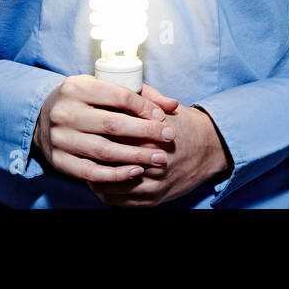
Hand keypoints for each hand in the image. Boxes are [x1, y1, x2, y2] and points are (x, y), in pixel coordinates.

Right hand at [31, 76, 178, 182]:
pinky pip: (91, 172)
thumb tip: (172, 105)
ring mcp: (60, 137)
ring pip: (104, 150)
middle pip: (113, 124)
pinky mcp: (59, 160)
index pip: (118, 96)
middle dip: (146, 132)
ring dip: (136, 156)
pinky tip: (135, 172)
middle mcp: (65, 111)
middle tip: (169, 138)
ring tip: (159, 159)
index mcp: (77, 86)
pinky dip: (116, 174)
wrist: (43, 117)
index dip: (144, 107)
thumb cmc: (84, 101)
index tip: (163, 117)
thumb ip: (140, 95)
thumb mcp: (104, 88)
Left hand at [86, 102, 230, 206]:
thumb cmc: (182, 124)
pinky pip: (118, 200)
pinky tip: (97, 180)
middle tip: (79, 143)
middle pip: (108, 159)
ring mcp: (152, 183)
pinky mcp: (153, 199)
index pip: (112, 133)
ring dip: (93, 174)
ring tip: (85, 162)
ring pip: (109, 183)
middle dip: (90, 152)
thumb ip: (139, 95)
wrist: (210, 148)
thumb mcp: (162, 104)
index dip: (95, 128)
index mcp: (150, 135)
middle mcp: (151, 161)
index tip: (84, 123)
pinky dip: (104, 191)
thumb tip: (110, 88)